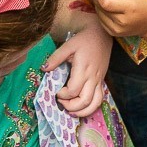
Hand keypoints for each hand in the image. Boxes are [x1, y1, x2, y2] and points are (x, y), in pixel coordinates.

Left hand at [44, 3, 111, 117]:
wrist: (102, 35)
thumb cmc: (84, 40)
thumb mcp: (68, 45)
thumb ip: (56, 58)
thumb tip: (44, 69)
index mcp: (83, 69)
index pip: (73, 90)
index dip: (62, 95)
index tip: (56, 91)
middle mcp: (93, 78)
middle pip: (84, 101)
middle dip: (71, 106)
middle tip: (61, 103)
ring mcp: (99, 81)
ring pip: (95, 103)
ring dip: (83, 111)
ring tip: (71, 111)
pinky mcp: (102, 81)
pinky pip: (100, 99)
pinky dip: (91, 107)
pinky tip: (82, 108)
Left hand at [94, 0, 146, 39]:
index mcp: (129, 9)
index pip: (105, 2)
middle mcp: (121, 22)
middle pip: (100, 7)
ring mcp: (117, 29)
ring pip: (99, 13)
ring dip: (98, 3)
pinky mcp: (113, 33)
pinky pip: (101, 20)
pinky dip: (101, 11)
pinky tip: (108, 6)